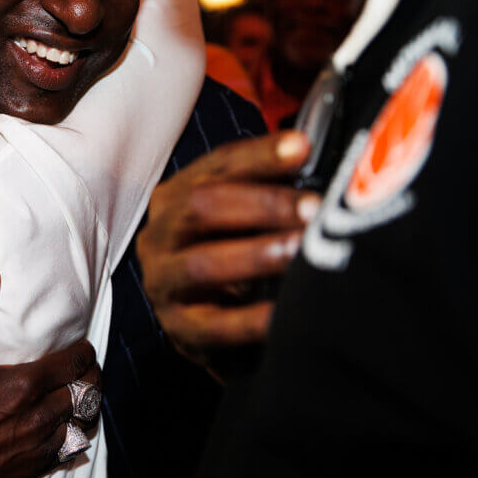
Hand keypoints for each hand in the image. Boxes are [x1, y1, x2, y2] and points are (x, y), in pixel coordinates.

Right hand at [0, 265, 99, 477]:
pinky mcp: (29, 472)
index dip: (84, 353)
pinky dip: (71, 436)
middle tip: (83, 369)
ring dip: (83, 408)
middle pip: (85, 393)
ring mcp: (35, 449)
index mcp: (21, 386)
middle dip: (88, 378)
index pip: (75, 364)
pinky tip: (63, 428)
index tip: (82, 348)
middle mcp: (36, 418)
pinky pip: (68, 452)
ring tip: (77, 396)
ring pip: (81, 425)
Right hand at [136, 131, 320, 379]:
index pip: (216, 166)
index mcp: (175, 197)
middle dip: (263, 204)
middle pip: (201, 206)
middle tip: (314, 209)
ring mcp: (163, 282)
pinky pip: (213, 326)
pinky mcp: (179, 329)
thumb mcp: (244, 219)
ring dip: (255, 254)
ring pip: (201, 263)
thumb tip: (318, 159)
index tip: (303, 148)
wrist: (211, 326)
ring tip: (301, 251)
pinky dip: (251, 320)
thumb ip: (270, 190)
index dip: (260, 155)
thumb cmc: (236, 258)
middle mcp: (160, 234)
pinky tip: (284, 313)